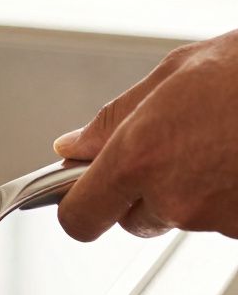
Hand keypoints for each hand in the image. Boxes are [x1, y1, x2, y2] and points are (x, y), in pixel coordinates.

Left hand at [54, 30, 237, 240]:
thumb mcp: (172, 76)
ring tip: (221, 140)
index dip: (78, 207)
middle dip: (141, 192)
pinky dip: (228, 194)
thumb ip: (113, 120)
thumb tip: (72, 146)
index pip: (80, 217)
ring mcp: (218, 218)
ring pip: (182, 216)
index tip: (80, 195)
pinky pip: (223, 218)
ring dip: (191, 188)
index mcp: (140, 157)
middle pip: (132, 219)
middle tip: (175, 147)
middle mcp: (175, 197)